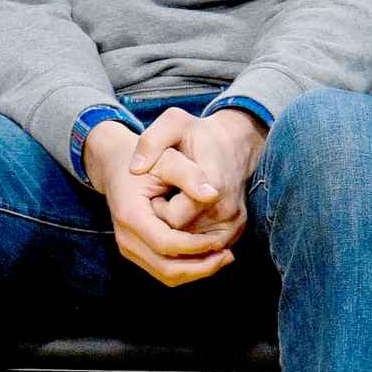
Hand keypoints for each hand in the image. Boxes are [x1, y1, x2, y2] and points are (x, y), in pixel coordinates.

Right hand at [84, 120, 233, 286]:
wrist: (117, 163)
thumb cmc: (147, 161)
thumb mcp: (167, 159)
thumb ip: (189, 174)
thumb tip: (212, 195)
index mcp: (130, 215)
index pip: (167, 244)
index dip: (196, 246)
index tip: (220, 239)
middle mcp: (125, 237)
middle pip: (167, 269)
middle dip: (201, 267)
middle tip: (227, 255)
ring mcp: (128, 247)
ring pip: (166, 275)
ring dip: (196, 272)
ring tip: (222, 257)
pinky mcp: (134, 252)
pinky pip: (163, 270)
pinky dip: (187, 269)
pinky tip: (207, 255)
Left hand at [129, 107, 268, 249]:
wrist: (232, 142)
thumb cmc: (197, 133)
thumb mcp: (173, 123)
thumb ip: (151, 141)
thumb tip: (136, 168)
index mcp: (214, 186)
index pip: (172, 220)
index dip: (156, 208)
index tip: (155, 191)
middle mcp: (228, 211)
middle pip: (182, 238)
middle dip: (165, 223)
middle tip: (162, 197)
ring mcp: (234, 224)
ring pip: (192, 248)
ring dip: (177, 231)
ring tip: (173, 203)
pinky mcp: (236, 231)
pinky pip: (204, 247)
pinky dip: (189, 236)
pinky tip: (184, 212)